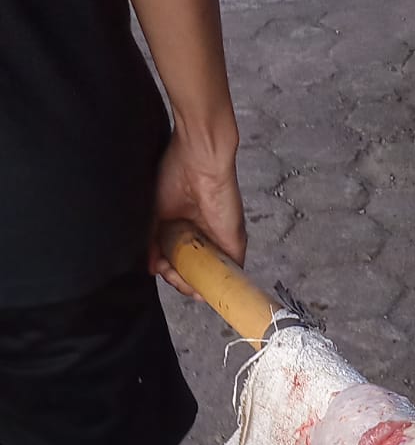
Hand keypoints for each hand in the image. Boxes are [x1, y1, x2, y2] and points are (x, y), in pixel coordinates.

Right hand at [150, 126, 245, 295]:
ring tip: (177, 277)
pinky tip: (194, 283)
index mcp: (185, 228)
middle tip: (165, 271)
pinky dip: (210, 284)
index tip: (156, 266)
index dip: (166, 269)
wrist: (199, 159)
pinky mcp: (233, 246)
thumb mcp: (154, 212)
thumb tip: (151, 267)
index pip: (177, 261)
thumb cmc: (176, 173)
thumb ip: (151, 241)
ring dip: (191, 285)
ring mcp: (219, 243)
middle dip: (177, 279)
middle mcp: (203, 237)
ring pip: (207, 278)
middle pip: (192, 272)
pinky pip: (225, 276)